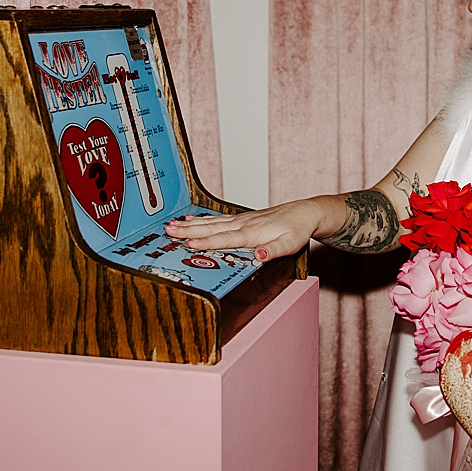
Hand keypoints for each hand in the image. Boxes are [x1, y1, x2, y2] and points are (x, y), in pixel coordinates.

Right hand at [164, 198, 327, 260]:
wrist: (303, 213)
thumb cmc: (296, 230)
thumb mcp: (289, 245)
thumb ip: (272, 251)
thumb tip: (258, 257)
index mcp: (252, 233)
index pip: (224, 239)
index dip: (206, 242)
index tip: (189, 244)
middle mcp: (242, 225)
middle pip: (211, 228)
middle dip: (188, 230)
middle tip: (168, 232)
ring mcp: (240, 220)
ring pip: (210, 222)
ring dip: (190, 224)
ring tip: (171, 225)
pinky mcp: (241, 218)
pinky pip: (216, 219)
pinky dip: (201, 219)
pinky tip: (190, 219)